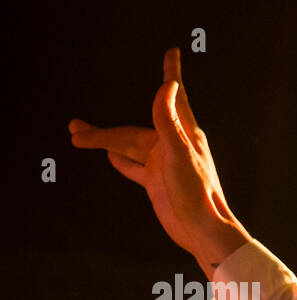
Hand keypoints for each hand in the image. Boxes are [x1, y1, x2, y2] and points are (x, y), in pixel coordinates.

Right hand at [69, 48, 248, 275]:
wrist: (203, 231)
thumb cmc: (198, 193)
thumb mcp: (180, 153)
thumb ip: (169, 121)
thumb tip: (167, 87)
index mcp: (183, 134)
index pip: (173, 97)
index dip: (171, 75)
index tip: (172, 54)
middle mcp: (172, 147)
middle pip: (131, 132)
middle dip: (103, 130)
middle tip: (74, 127)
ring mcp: (163, 165)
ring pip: (127, 147)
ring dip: (104, 142)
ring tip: (77, 136)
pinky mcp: (157, 183)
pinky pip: (134, 167)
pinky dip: (120, 160)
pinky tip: (109, 156)